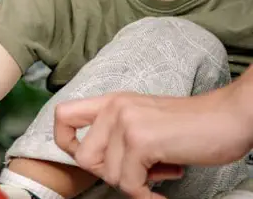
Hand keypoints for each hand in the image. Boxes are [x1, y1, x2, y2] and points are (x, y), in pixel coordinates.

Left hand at [53, 85, 252, 197]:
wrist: (228, 118)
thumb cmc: (191, 125)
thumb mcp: (144, 120)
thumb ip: (117, 134)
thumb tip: (97, 163)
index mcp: (111, 101)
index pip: (63, 116)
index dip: (66, 142)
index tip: (90, 158)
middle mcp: (113, 108)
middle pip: (84, 158)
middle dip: (110, 174)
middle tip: (140, 171)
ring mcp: (126, 123)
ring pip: (108, 175)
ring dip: (134, 184)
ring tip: (161, 171)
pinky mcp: (141, 141)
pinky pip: (130, 184)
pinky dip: (146, 196)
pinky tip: (161, 193)